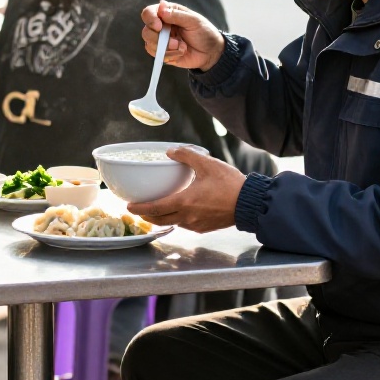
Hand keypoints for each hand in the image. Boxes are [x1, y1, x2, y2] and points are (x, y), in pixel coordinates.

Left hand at [125, 145, 245, 232]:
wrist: (250, 203)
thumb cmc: (230, 184)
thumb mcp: (207, 164)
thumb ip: (186, 156)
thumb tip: (170, 151)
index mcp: (184, 202)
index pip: (154, 208)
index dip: (139, 208)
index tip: (130, 206)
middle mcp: (187, 217)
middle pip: (159, 220)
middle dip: (147, 216)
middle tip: (139, 209)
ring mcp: (196, 224)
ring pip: (172, 223)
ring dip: (161, 218)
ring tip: (157, 210)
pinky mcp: (204, 228)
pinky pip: (185, 225)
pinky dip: (177, 220)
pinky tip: (179, 212)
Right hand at [140, 1, 225, 70]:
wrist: (211, 52)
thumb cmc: (204, 32)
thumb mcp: (194, 21)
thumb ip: (177, 15)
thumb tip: (161, 8)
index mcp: (167, 13)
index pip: (149, 13)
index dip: (150, 19)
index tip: (159, 26)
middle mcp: (161, 26)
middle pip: (146, 31)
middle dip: (159, 39)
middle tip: (176, 42)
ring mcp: (160, 40)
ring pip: (150, 45)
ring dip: (167, 48)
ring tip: (182, 47)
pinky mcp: (162, 53)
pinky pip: (157, 55)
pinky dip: (170, 55)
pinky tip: (181, 52)